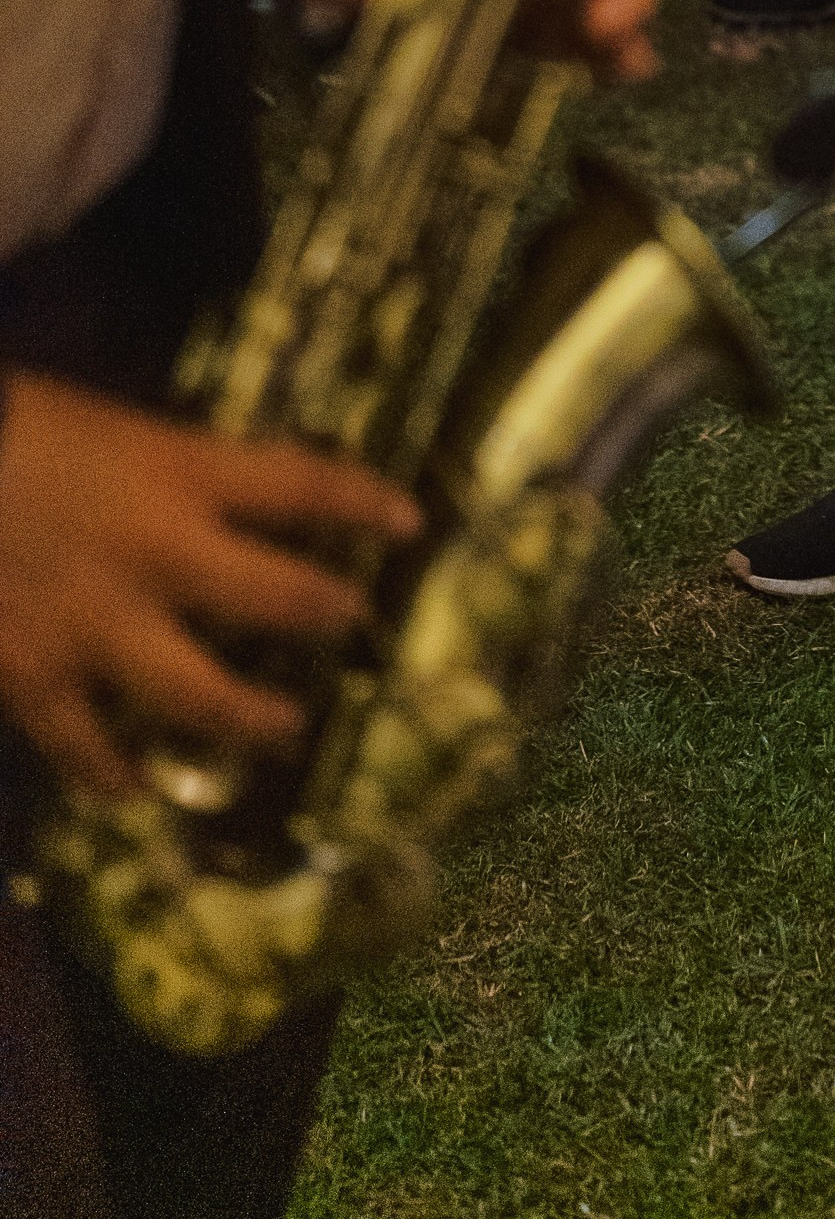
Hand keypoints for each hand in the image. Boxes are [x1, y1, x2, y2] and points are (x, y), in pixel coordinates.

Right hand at [0, 370, 421, 793]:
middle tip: (353, 623)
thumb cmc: (12, 429)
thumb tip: (222, 497)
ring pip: (200, 695)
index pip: (300, 483)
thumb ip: (169, 472)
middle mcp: (157, 553)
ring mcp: (97, 626)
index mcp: (177, 473)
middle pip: (274, 596)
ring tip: (283, 728)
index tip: (411, 520)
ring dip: (250, 718)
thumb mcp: (110, 430)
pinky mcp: (33, 679)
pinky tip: (136, 788)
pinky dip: (113, 774)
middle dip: (326, 614)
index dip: (363, 501)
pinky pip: (87, 748)